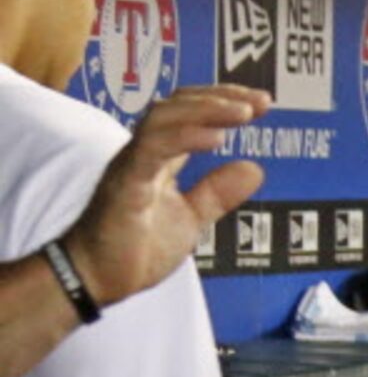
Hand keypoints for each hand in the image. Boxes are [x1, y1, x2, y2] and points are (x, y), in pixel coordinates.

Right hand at [64, 86, 272, 306]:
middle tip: (261, 100)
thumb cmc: (134, 249)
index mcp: (159, 157)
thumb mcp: (190, 218)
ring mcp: (131, 165)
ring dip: (206, 109)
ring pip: (163, 117)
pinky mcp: (124, 184)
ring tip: (243, 112)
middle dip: (221, 96)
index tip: (261, 102)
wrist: (96, 280)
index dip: (224, 101)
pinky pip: (152, 149)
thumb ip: (217, 193)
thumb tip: (253, 169)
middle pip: (177, 104)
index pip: (189, 112)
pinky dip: (184, 137)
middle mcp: (143, 153)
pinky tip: (216, 138)